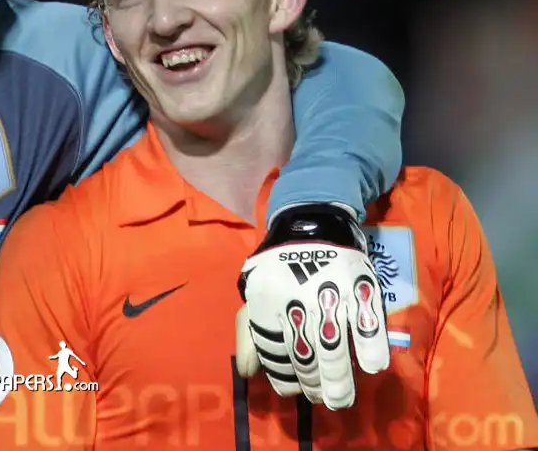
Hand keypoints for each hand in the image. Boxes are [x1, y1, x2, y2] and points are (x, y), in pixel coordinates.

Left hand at [234, 204, 389, 409]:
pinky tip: (371, 367)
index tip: (292, 389)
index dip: (282, 375)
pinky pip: (367, 324)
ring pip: (334, 346)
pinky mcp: (359, 285)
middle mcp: (296, 298)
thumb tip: (248, 371)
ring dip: (338, 378)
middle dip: (313, 383)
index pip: (273, 350)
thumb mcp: (255, 293)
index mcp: (265, 299)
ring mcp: (329, 292)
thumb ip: (248, 333)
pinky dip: (371, 348)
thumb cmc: (279, 265)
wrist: (310, 221)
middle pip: (305, 353)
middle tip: (322, 399)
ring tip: (340, 398)